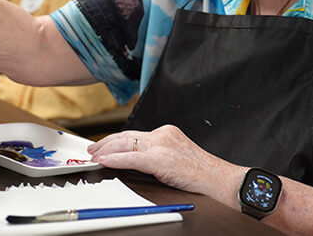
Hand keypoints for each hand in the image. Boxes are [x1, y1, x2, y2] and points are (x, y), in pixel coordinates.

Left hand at [88, 125, 235, 195]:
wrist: (220, 179)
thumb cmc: (201, 174)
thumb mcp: (176, 158)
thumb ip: (157, 155)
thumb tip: (134, 161)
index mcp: (166, 133)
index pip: (134, 134)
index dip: (115, 140)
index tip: (103, 145)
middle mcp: (163, 135)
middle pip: (126, 136)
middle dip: (106, 143)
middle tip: (92, 149)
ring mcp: (162, 145)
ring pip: (126, 144)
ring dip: (105, 150)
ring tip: (93, 156)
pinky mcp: (162, 159)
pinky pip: (132, 158)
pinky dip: (115, 159)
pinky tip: (104, 161)